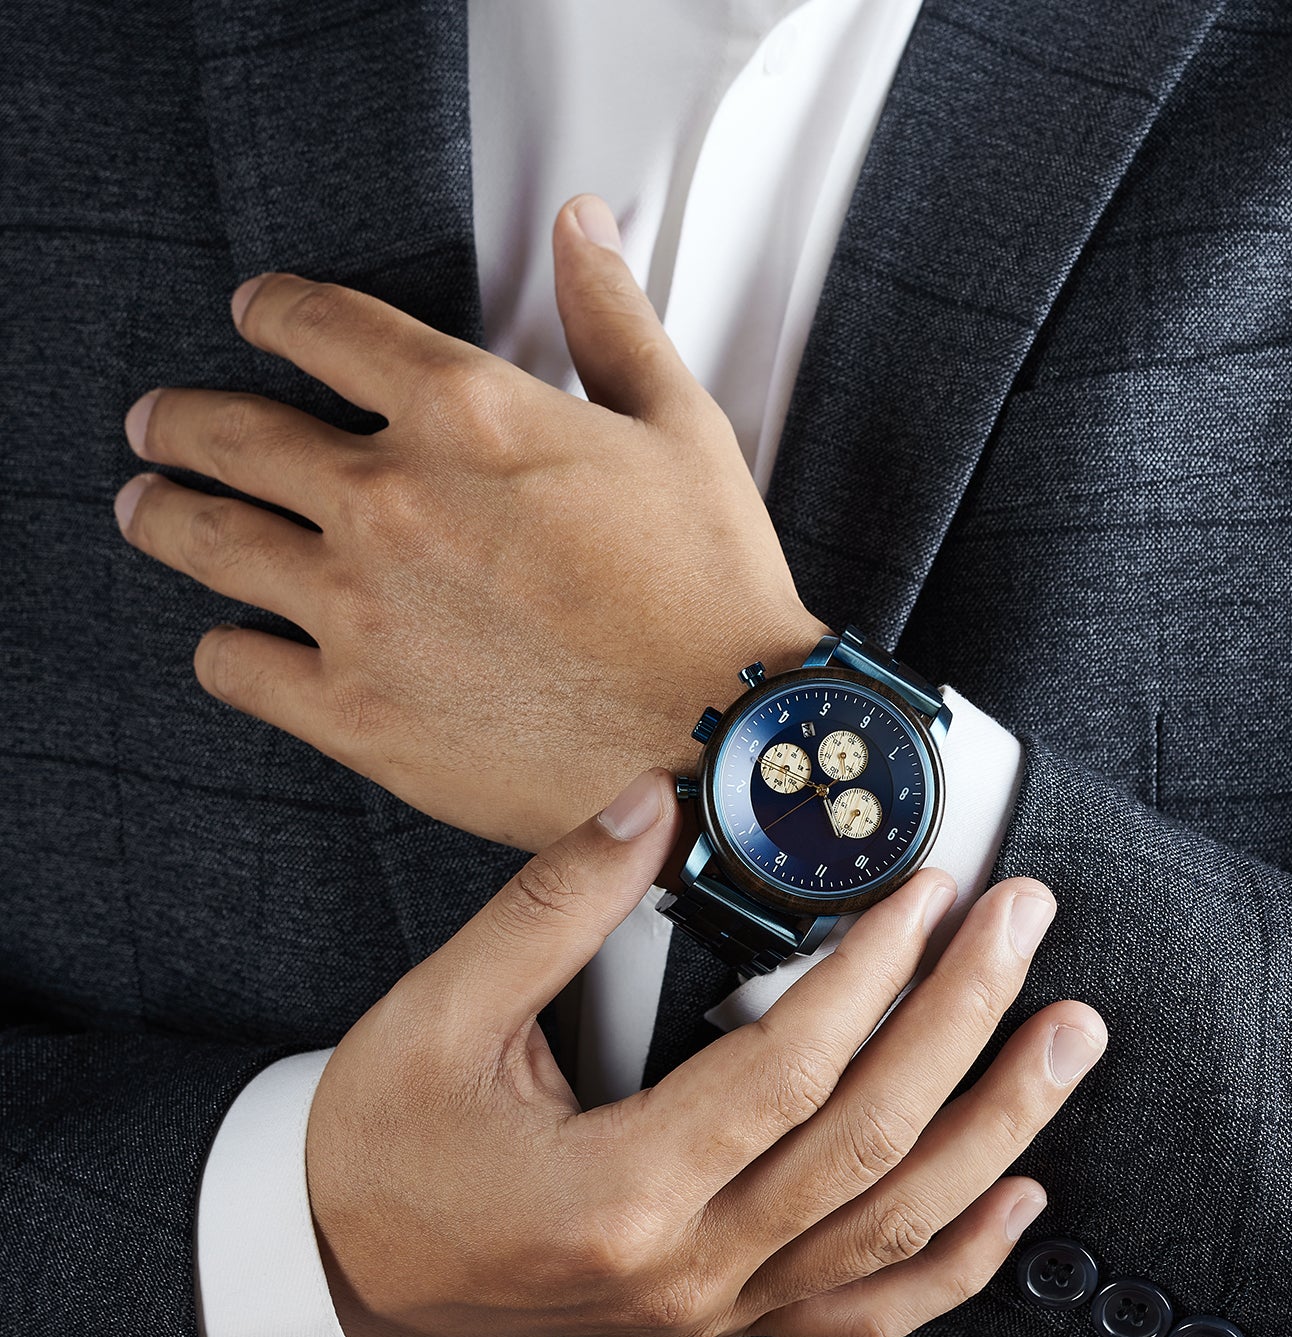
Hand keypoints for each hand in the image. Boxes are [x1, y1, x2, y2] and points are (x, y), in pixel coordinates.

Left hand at [114, 195, 824, 851]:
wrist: (721, 734)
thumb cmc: (711, 593)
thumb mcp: (679, 428)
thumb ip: (612, 319)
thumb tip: (582, 230)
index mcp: (467, 415)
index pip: (323, 328)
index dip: (273, 310)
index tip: (255, 314)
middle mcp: (391, 501)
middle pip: (230, 433)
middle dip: (180, 419)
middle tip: (159, 424)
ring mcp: (360, 609)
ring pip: (207, 541)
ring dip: (165, 517)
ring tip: (151, 511)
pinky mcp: (356, 712)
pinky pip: (237, 668)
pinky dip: (224, 649)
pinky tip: (233, 643)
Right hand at [307, 770, 1105, 1336]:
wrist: (354, 1268)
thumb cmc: (388, 1145)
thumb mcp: (444, 1010)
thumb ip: (557, 904)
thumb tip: (658, 808)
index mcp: (615, 1189)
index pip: (787, 1070)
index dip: (872, 974)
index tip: (923, 892)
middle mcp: (685, 1265)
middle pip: (869, 1143)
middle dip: (963, 1022)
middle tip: (1022, 924)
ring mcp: (718, 1305)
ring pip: (895, 1228)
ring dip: (997, 1127)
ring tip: (1068, 1038)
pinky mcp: (731, 1315)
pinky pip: (868, 1310)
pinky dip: (957, 1260)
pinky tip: (1018, 1197)